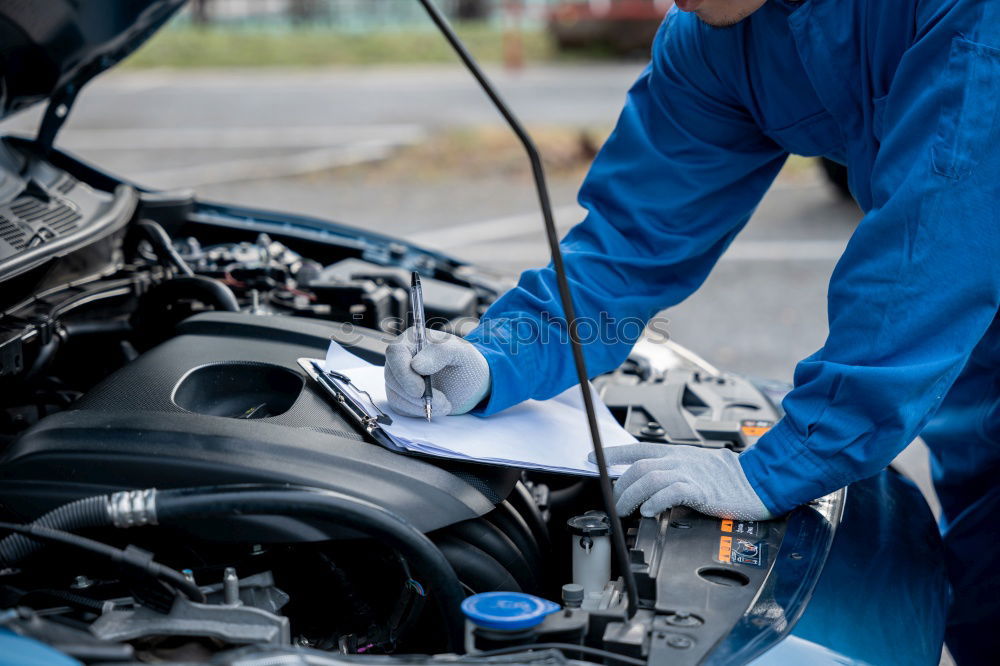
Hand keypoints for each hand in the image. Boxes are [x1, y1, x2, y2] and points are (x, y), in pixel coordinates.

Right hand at [384, 327, 490, 417]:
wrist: (471, 385)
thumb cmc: (466, 364)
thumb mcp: (462, 353)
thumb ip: (441, 352)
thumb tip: (415, 365)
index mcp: (413, 340)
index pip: (395, 353)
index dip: (403, 373)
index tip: (420, 390)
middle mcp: (401, 358)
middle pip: (392, 377)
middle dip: (415, 395)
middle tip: (442, 401)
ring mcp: (399, 379)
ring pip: (395, 395)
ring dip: (420, 405)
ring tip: (445, 403)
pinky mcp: (401, 396)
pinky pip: (400, 408)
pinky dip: (418, 412)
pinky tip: (435, 407)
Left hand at [590, 443, 772, 519]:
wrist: (759, 482)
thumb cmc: (729, 477)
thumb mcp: (696, 468)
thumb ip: (673, 473)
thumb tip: (648, 485)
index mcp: (677, 454)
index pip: (638, 449)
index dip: (614, 454)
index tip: (594, 460)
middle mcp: (680, 460)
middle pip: (639, 467)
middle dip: (619, 486)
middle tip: (613, 504)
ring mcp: (690, 473)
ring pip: (650, 478)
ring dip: (631, 496)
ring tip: (624, 511)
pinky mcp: (702, 490)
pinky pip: (672, 492)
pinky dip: (656, 501)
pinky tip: (650, 511)